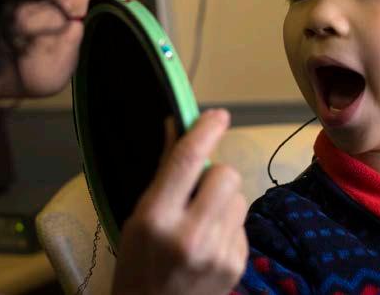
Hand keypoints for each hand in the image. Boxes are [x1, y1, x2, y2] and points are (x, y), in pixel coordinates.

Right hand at [111, 109, 248, 294]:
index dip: (205, 131)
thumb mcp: (139, 217)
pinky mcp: (237, 265)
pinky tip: (210, 241)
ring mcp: (218, 253)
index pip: (186, 162)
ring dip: (224, 199)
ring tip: (202, 219)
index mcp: (156, 218)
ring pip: (239, 197)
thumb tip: (178, 127)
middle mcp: (190, 235)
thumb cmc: (137, 264)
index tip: (218, 115)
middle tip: (199, 187)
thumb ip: (165, 173)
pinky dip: (229, 224)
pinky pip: (242, 223)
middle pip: (226, 175)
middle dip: (216, 173)